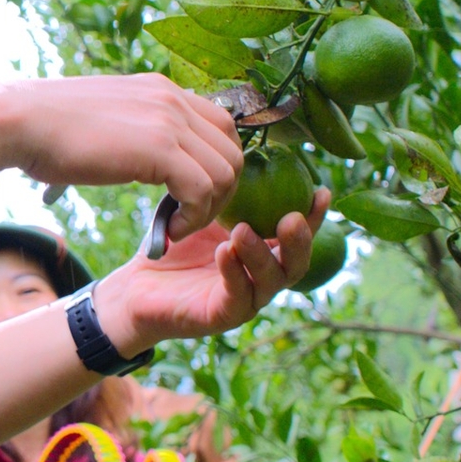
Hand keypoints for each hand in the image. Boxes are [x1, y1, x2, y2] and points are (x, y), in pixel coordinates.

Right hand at [5, 75, 242, 237]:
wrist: (21, 122)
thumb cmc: (49, 130)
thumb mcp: (107, 120)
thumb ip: (135, 129)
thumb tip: (141, 155)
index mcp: (162, 90)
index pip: (221, 125)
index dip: (216, 165)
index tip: (191, 195)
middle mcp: (173, 99)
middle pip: (233, 150)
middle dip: (221, 192)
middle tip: (190, 217)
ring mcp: (169, 121)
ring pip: (226, 172)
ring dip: (208, 209)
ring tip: (176, 226)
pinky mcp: (159, 148)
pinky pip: (203, 189)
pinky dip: (193, 217)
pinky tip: (168, 230)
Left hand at [94, 188, 329, 351]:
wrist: (139, 284)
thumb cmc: (176, 244)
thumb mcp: (205, 211)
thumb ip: (228, 190)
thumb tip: (244, 146)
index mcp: (266, 251)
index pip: (299, 235)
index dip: (315, 216)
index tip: (321, 191)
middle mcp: (262, 277)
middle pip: (297, 263)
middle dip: (300, 241)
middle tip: (291, 217)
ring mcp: (245, 299)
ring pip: (269, 281)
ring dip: (260, 254)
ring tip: (243, 230)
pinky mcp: (221, 315)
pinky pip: (236, 296)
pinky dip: (233, 272)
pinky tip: (224, 251)